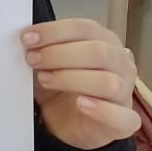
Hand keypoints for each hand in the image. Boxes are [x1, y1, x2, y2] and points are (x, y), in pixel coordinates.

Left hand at [24, 18, 139, 149]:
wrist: (65, 120)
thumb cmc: (59, 84)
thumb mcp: (47, 61)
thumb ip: (42, 47)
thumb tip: (26, 38)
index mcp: (104, 42)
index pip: (86, 28)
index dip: (55, 31)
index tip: (28, 38)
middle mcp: (120, 65)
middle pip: (99, 52)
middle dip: (59, 54)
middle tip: (32, 59)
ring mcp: (125, 93)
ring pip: (108, 82)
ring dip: (70, 79)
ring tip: (45, 79)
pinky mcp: (125, 122)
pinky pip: (123, 117)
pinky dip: (101, 110)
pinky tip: (81, 104)